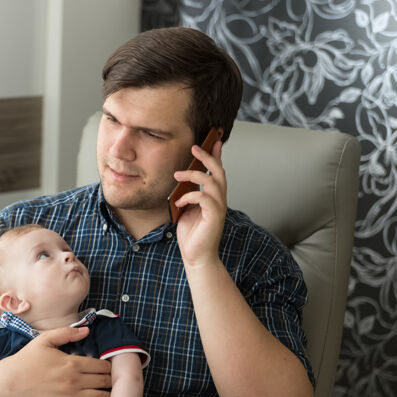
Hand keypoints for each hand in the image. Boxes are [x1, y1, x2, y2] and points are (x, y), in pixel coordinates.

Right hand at [0, 326, 111, 396]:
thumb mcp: (45, 340)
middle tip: (119, 381)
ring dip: (112, 396)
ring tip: (118, 395)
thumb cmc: (26, 361)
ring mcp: (71, 396)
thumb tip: (86, 330)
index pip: (102, 365)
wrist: (11, 384)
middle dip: (114, 380)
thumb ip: (67, 333)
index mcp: (72, 363)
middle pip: (104, 381)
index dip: (110, 366)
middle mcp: (75, 380)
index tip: (112, 367)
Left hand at [174, 141, 226, 267]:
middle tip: (194, 147)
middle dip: (208, 157)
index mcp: (213, 197)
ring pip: (213, 182)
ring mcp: (218, 208)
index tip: (213, 141)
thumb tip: (181, 180)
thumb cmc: (191, 235)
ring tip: (177, 173)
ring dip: (194, 174)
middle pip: (219, 172)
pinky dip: (190, 196)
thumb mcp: (186, 209)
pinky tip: (180, 201)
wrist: (196, 256)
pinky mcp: (214, 217)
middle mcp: (219, 200)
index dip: (216, 156)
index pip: (217, 172)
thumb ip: (187, 194)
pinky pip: (204, 198)